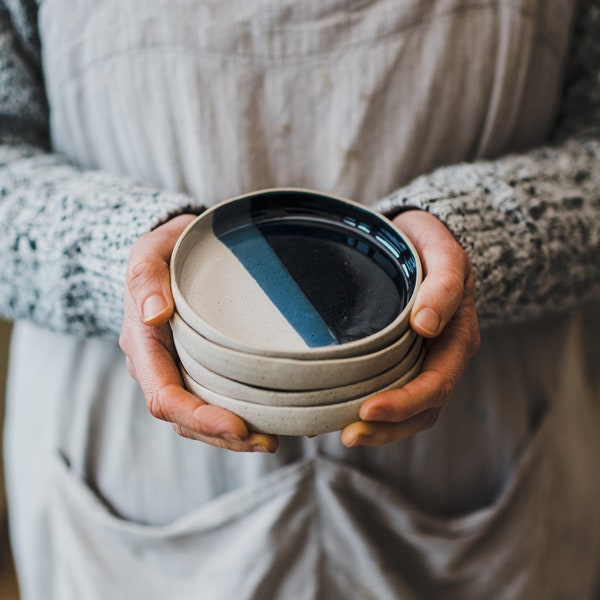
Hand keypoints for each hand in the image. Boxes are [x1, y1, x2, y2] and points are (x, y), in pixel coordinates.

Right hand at [119, 214, 278, 452]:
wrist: (168, 253)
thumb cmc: (161, 252)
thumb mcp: (149, 251)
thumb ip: (146, 278)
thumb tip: (153, 314)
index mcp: (143, 346)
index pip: (164, 397)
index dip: (199, 418)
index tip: (238, 426)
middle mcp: (158, 367)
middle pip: (185, 419)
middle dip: (224, 437)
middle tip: (267, 442)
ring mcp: (178, 369)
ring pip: (199, 417)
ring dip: (233, 436)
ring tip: (271, 440)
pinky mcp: (198, 367)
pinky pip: (213, 400)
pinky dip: (237, 415)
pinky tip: (267, 419)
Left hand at [341, 210, 480, 446]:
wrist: (422, 239)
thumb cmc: (430, 244)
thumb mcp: (443, 252)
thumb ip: (444, 283)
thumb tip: (427, 325)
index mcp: (459, 335)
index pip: (436, 382)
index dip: (405, 402)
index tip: (368, 409)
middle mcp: (445, 355)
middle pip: (424, 407)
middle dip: (389, 427)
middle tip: (349, 436)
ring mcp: (427, 360)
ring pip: (413, 410)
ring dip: (383, 430)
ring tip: (347, 436)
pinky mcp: (408, 359)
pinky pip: (398, 393)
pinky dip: (378, 413)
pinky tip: (345, 414)